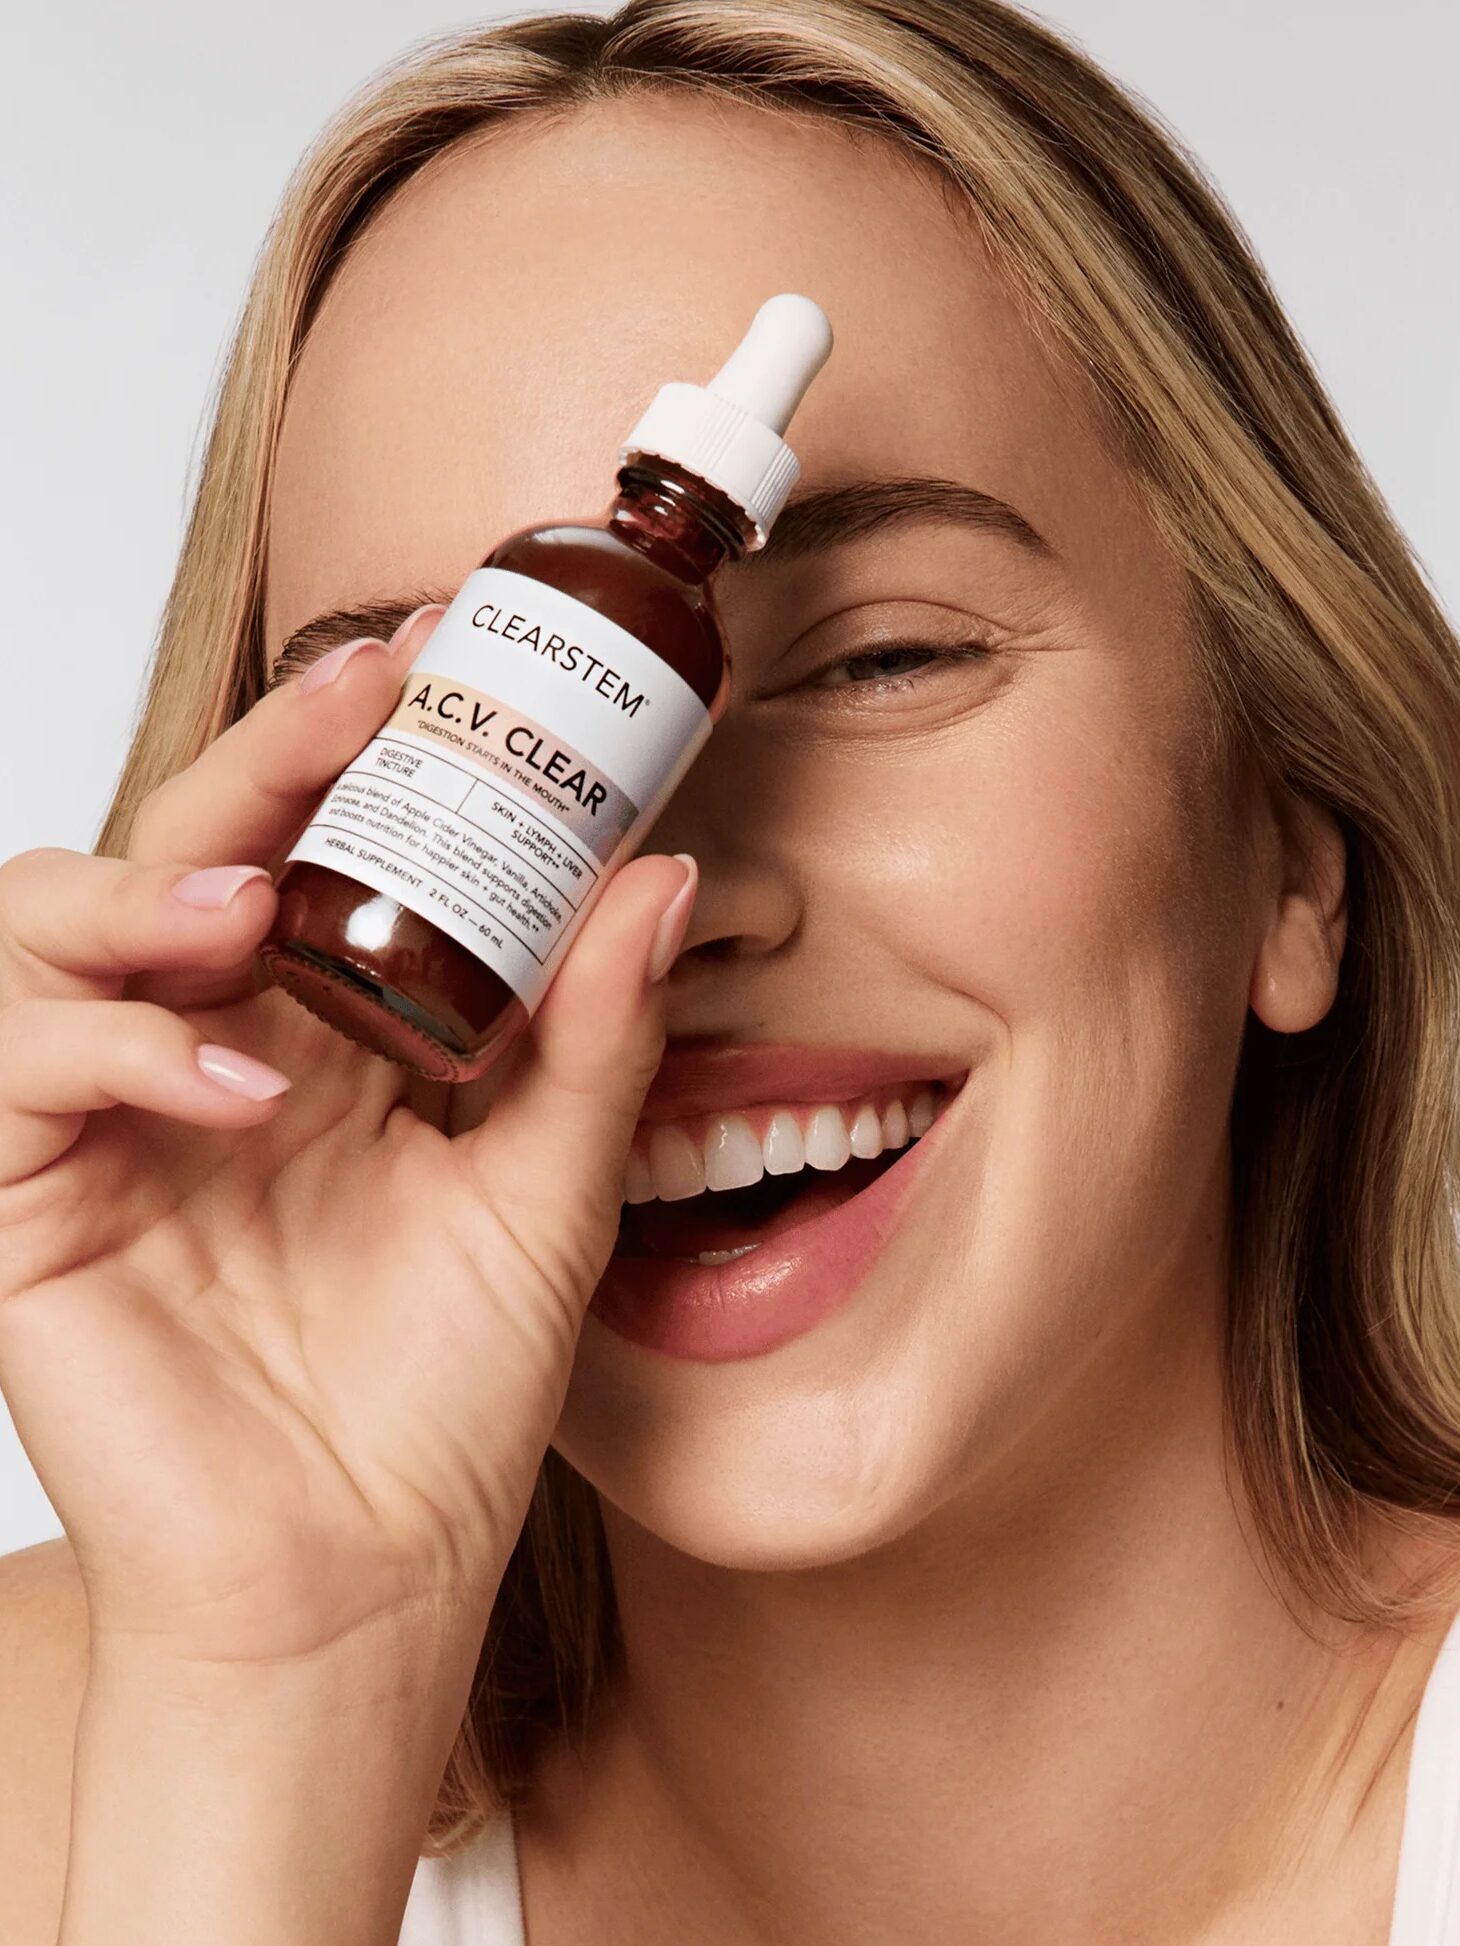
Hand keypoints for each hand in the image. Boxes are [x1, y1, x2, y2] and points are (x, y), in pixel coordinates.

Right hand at [0, 613, 693, 1667]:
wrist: (361, 1581)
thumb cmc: (442, 1401)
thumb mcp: (546, 1195)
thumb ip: (594, 1038)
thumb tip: (665, 879)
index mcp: (319, 1040)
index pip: (310, 853)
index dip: (355, 755)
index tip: (442, 666)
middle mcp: (205, 1054)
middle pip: (188, 850)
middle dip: (263, 759)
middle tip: (362, 694)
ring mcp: (107, 1120)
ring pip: (54, 920)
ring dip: (150, 885)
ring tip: (256, 910)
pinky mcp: (25, 1198)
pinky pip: (22, 1064)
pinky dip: (118, 1048)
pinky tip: (237, 1087)